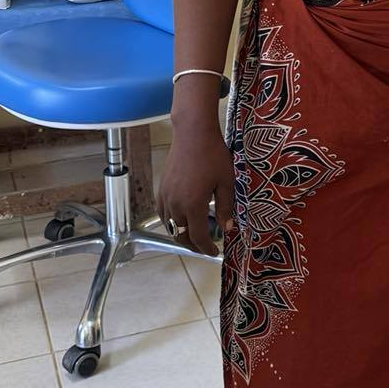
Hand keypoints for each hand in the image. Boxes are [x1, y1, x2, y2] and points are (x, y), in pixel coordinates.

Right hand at [157, 123, 235, 256]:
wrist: (193, 134)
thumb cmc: (214, 155)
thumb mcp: (226, 182)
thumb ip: (225, 207)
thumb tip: (226, 228)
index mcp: (193, 205)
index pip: (198, 237)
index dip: (206, 248)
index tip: (215, 253)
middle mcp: (176, 204)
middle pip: (181, 235)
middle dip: (194, 244)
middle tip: (206, 245)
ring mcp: (166, 197)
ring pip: (171, 226)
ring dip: (182, 233)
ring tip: (196, 232)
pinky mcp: (162, 189)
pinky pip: (163, 213)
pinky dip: (172, 221)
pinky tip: (182, 218)